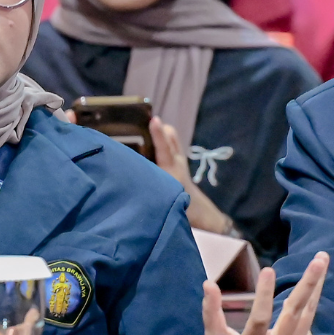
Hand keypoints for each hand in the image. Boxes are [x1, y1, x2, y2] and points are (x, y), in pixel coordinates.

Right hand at [151, 117, 236, 234]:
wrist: (201, 214)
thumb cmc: (181, 209)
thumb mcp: (164, 201)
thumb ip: (150, 190)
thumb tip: (132, 182)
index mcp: (171, 170)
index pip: (164, 148)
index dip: (158, 134)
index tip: (154, 120)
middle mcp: (176, 162)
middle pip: (171, 136)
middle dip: (160, 128)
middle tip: (140, 123)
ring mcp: (179, 161)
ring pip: (171, 139)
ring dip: (161, 133)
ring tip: (142, 132)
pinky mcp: (179, 164)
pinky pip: (170, 147)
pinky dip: (162, 142)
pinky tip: (148, 147)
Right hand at [204, 251, 327, 334]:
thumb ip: (211, 313)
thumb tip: (208, 283)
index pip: (259, 319)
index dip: (263, 294)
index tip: (267, 269)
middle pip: (295, 313)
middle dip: (309, 283)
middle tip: (319, 259)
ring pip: (309, 313)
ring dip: (317, 285)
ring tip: (322, 260)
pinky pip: (306, 323)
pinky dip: (304, 306)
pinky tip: (303, 296)